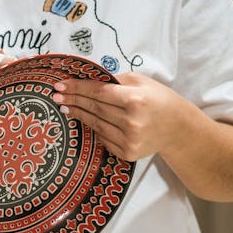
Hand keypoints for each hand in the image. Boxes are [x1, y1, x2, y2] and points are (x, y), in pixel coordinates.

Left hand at [52, 72, 184, 161]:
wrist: (176, 126)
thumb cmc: (158, 99)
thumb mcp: (140, 81)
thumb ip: (113, 80)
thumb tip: (86, 79)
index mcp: (135, 99)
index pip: (98, 92)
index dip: (77, 88)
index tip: (60, 85)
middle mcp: (132, 122)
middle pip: (94, 109)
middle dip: (73, 100)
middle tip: (56, 95)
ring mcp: (129, 140)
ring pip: (95, 125)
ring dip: (78, 115)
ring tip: (65, 107)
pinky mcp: (128, 153)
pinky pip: (103, 139)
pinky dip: (94, 129)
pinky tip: (86, 120)